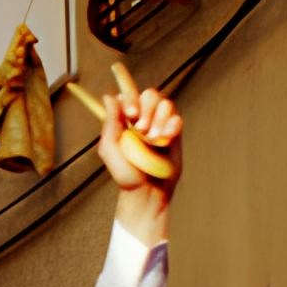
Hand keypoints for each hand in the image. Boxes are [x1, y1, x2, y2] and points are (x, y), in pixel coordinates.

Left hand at [98, 80, 183, 245]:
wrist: (146, 191)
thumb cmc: (125, 173)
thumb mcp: (110, 148)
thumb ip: (110, 122)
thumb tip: (109, 97)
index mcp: (125, 119)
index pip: (129, 94)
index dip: (131, 98)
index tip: (130, 114)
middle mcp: (143, 117)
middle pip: (150, 94)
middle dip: (147, 109)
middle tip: (141, 129)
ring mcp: (160, 123)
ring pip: (165, 104)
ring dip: (159, 120)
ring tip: (154, 140)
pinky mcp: (174, 132)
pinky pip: (177, 118)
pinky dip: (172, 125)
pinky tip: (166, 138)